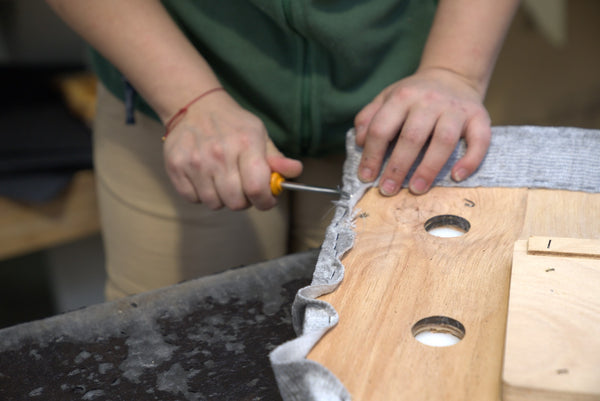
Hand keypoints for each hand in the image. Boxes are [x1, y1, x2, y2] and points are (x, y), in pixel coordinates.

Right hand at [163, 91, 301, 209]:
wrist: (195, 106)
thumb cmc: (233, 125)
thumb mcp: (259, 134)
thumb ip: (276, 158)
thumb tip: (295, 171)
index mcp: (245, 143)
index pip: (257, 188)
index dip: (265, 201)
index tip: (266, 200)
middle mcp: (219, 153)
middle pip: (236, 202)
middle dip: (244, 200)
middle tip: (242, 187)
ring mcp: (195, 161)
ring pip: (214, 203)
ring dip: (221, 197)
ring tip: (222, 179)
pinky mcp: (175, 167)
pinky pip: (193, 199)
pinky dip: (201, 194)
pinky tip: (205, 177)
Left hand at [354, 67, 490, 195]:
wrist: (452, 75)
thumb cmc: (414, 96)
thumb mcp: (387, 98)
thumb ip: (369, 118)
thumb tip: (359, 142)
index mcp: (402, 97)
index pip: (382, 128)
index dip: (372, 155)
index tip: (366, 177)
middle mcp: (429, 101)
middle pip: (412, 137)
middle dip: (397, 167)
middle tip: (387, 190)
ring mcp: (455, 109)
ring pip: (443, 140)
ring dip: (429, 168)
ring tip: (417, 189)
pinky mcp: (479, 116)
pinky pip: (479, 140)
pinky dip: (470, 160)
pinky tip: (457, 176)